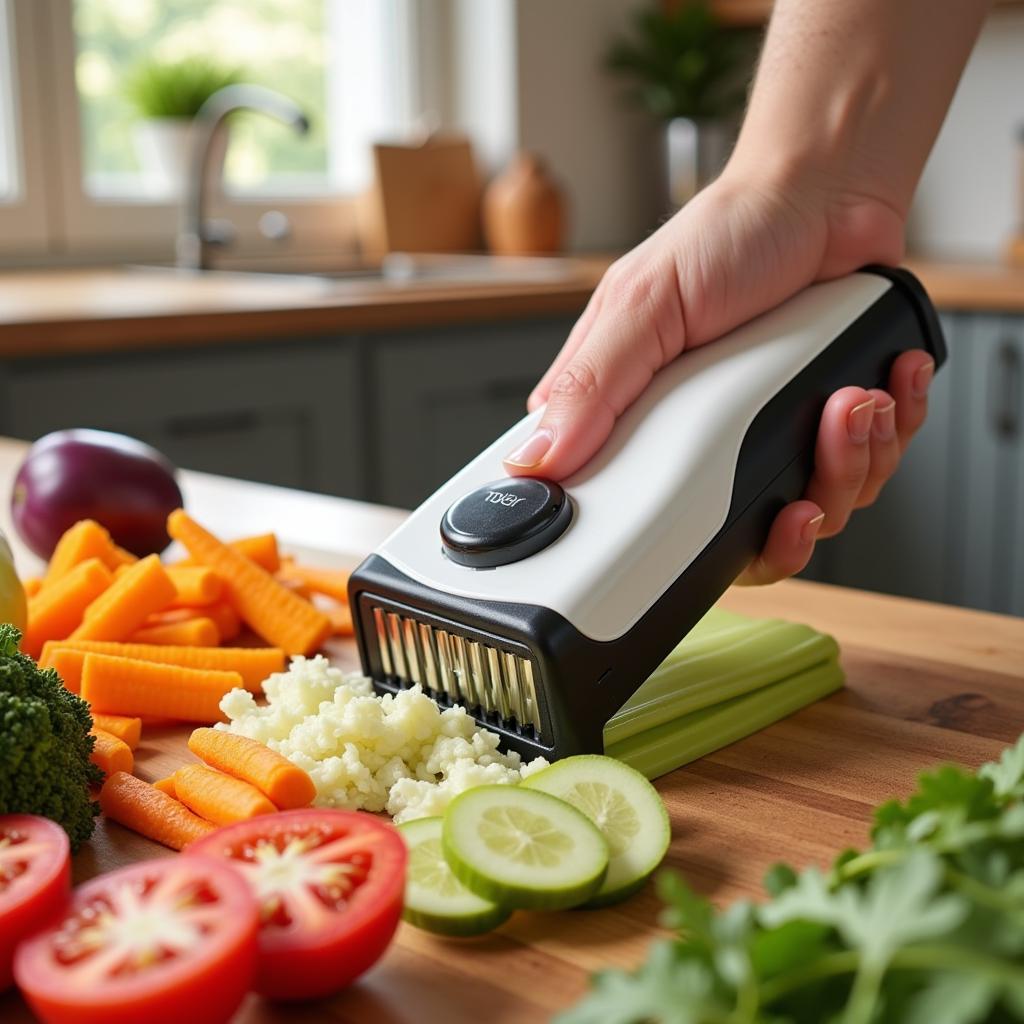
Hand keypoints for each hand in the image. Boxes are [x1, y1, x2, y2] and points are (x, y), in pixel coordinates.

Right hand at [502, 168, 934, 584]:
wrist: (825, 198)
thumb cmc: (730, 236)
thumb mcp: (643, 305)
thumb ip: (591, 385)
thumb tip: (536, 459)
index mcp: (633, 419)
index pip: (630, 517)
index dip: (666, 546)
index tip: (702, 536)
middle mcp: (698, 442)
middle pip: (738, 539)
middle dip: (790, 512)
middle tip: (809, 438)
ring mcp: (765, 438)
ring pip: (813, 515)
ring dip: (851, 461)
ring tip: (850, 400)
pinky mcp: (826, 429)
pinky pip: (867, 476)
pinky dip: (889, 436)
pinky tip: (881, 387)